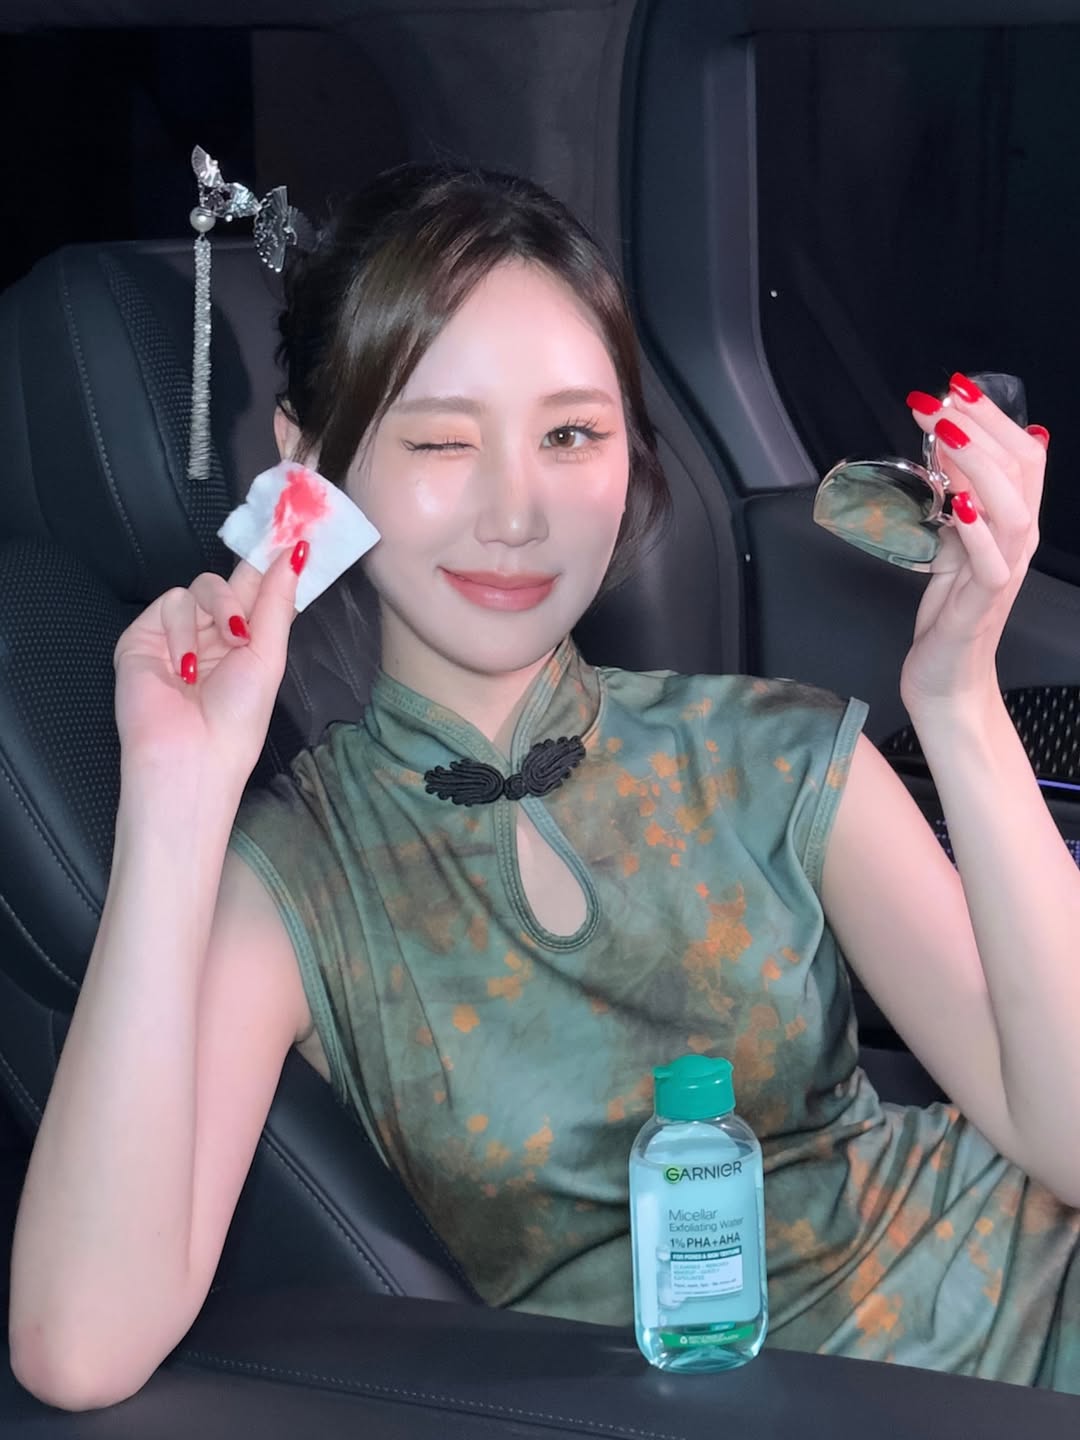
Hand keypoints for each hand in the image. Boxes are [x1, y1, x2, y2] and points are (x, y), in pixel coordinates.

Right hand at [112, 542, 307, 781]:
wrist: (190, 754)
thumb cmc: (237, 720)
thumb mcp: (269, 656)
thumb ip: (277, 601)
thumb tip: (296, 551)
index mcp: (246, 641)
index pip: (258, 590)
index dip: (272, 563)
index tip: (293, 531)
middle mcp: (212, 633)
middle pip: (229, 581)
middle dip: (245, 590)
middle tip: (259, 599)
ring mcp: (177, 633)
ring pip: (202, 586)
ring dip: (220, 612)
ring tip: (225, 649)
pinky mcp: (143, 635)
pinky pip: (171, 603)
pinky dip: (183, 632)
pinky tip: (185, 667)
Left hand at [898, 373, 1048, 715]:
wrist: (947, 678)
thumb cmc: (950, 612)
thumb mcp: (952, 544)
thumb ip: (959, 501)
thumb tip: (956, 451)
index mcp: (1012, 524)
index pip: (1022, 456)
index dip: (994, 418)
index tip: (956, 387)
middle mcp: (1017, 543)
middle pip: (1022, 471)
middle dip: (983, 426)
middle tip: (941, 399)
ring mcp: (1004, 572)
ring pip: (1013, 509)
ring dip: (979, 465)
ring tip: (946, 433)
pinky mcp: (982, 603)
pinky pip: (992, 562)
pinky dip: (976, 529)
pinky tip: (957, 503)